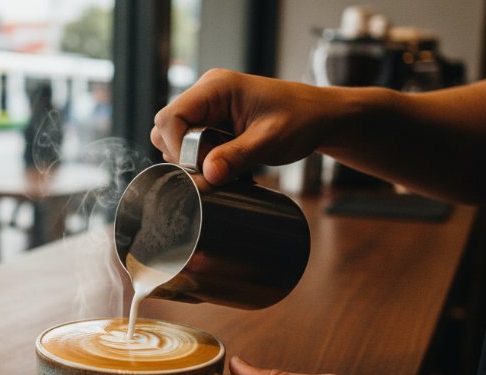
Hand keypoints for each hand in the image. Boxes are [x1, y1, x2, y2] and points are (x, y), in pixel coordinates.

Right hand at [151, 69, 346, 183]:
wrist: (319, 116)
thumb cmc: (301, 119)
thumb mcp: (270, 141)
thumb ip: (237, 157)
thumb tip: (207, 175)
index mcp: (216, 87)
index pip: (171, 116)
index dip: (177, 146)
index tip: (199, 168)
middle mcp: (206, 92)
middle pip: (166, 127)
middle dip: (182, 154)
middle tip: (214, 167)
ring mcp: (206, 106)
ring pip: (174, 136)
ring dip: (191, 157)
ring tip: (223, 162)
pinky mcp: (210, 120)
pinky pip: (189, 141)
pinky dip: (200, 157)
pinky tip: (223, 160)